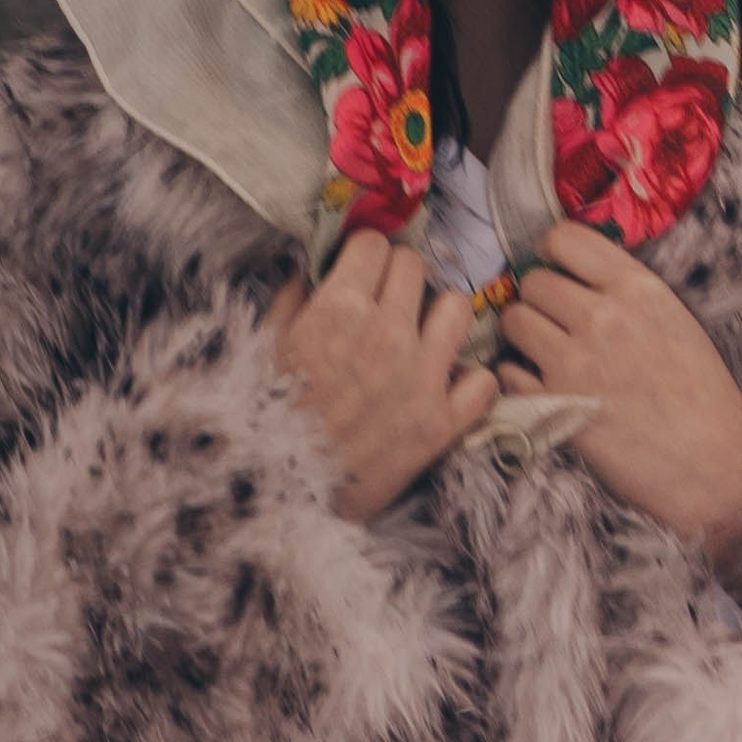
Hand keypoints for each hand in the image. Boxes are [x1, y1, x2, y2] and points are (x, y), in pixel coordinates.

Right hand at [269, 233, 497, 525]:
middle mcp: (386, 333)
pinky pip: (482, 380)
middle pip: (414, 267)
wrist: (270, 498)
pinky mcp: (440, 424)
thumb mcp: (263, 346)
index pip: (375, 244)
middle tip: (381, 307)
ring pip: (458, 307)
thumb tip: (315, 265)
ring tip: (417, 338)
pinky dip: (466, 383)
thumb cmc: (259, 418)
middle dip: (395, 281)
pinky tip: (443, 387)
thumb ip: (294, 297)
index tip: (356, 276)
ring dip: (437, 318)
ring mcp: (420, 377)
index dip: (362, 258)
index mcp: (338, 309)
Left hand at [507, 221, 741, 594]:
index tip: (556, 268)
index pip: (564, 238)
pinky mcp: (554, 406)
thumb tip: (574, 271)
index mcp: (637, 288)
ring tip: (543, 348)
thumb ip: (625, 289)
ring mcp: (575, 362)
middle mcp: (602, 317)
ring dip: (522, 332)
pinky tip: (539, 382)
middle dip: (537, 296)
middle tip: (552, 317)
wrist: (712, 461)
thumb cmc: (700, 391)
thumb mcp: (673, 317)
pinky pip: (507, 372)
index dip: (551, 251)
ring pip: (513, 320)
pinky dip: (516, 375)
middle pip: (533, 281)